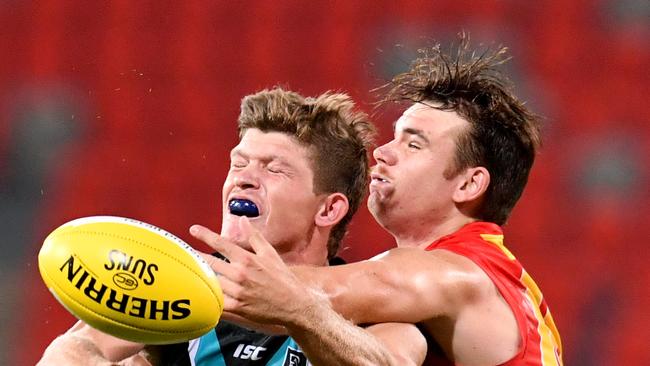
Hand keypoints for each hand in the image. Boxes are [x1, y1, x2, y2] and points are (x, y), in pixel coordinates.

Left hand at [190, 217, 325, 325]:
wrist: (293, 304)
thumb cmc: (282, 278)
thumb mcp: (270, 254)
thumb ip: (254, 236)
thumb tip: (243, 220)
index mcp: (247, 259)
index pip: (221, 244)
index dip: (205, 235)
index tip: (193, 229)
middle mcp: (240, 274)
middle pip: (209, 262)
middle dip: (194, 256)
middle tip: (184, 252)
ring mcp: (237, 292)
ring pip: (210, 281)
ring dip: (199, 275)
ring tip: (187, 271)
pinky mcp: (236, 308)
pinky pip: (215, 301)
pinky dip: (206, 297)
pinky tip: (198, 294)